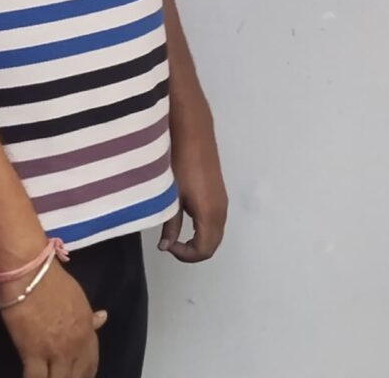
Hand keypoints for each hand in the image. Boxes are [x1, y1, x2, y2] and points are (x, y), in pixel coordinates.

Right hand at [0, 260, 108, 377]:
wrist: (31, 275)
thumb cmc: (53, 282)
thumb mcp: (78, 298)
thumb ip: (88, 315)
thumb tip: (102, 318)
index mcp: (87, 332)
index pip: (91, 362)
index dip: (86, 373)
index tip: (82, 376)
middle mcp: (75, 345)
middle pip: (77, 376)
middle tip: (63, 377)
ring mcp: (55, 352)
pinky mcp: (32, 353)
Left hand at [159, 124, 227, 262]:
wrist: (193, 132)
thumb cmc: (180, 161)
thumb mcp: (171, 196)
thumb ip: (170, 224)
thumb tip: (166, 245)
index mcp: (210, 213)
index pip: (204, 250)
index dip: (186, 255)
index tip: (168, 246)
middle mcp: (221, 209)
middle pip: (213, 244)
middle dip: (193, 251)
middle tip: (171, 244)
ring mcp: (222, 200)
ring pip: (215, 232)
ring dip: (198, 239)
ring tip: (176, 233)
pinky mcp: (218, 192)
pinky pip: (215, 220)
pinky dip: (202, 228)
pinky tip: (184, 217)